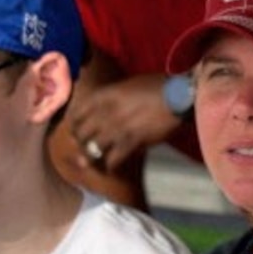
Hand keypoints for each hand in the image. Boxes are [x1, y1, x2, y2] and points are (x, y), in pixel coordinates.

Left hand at [67, 74, 182, 173]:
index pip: (76, 114)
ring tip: (96, 161)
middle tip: (86, 148)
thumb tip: (103, 107)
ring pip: (92, 149)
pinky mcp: (131, 142)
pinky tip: (111, 168)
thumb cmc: (155, 86)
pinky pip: (112, 159)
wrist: (177, 95)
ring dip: (93, 157)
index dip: (74, 126)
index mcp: (103, 96)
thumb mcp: (126, 85)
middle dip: (81, 143)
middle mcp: (105, 113)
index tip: (77, 131)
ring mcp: (117, 128)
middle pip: (80, 134)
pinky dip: (110, 166)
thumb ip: (111, 97)